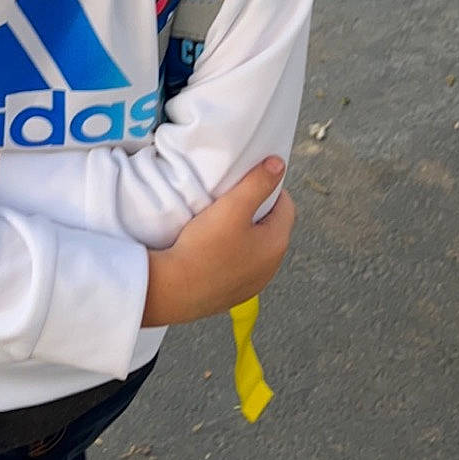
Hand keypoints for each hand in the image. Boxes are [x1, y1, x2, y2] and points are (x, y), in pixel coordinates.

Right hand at [142, 159, 294, 327]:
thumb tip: (278, 164)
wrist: (172, 290)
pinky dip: (230, 256)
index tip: (244, 185)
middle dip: (254, 212)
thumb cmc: (203, 247)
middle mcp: (271, 267)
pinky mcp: (234, 295)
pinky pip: (238, 267)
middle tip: (229, 203)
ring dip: (243, 235)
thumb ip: (258, 182)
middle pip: (270, 227)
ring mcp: (253, 284)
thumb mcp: (232, 207)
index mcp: (277, 244)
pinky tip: (209, 252)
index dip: (268, 189)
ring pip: (254, 248)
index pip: (286, 205)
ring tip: (217, 227)